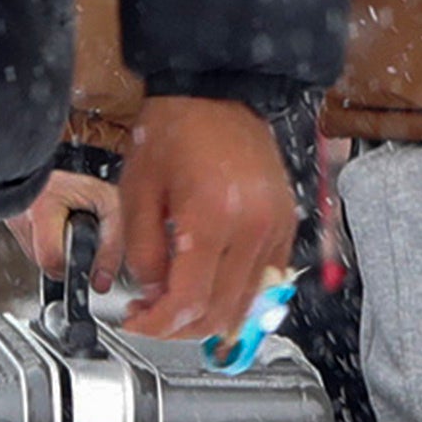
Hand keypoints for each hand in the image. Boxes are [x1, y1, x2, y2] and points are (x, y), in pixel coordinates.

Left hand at [25, 98, 302, 341]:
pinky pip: (266, 281)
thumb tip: (151, 293)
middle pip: (221, 311)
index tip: (135, 322)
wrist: (215, 94)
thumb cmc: (175, 132)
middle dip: (180, 326)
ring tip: (176, 303)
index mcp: (214, 217)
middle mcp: (254, 226)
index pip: (190, 301)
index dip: (157, 325)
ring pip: (248, 304)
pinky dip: (237, 295)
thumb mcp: (137, 194)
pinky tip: (209, 284)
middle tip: (149, 316)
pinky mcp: (286, 225)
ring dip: (210, 316)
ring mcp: (277, 227)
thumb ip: (142, 253)